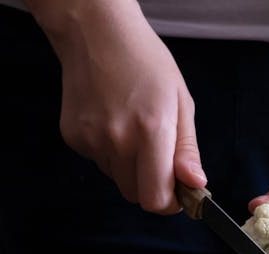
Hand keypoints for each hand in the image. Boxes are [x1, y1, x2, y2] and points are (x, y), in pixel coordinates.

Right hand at [28, 1, 205, 213]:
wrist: (96, 34)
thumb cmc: (146, 63)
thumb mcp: (181, 102)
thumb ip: (187, 149)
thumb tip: (196, 184)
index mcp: (150, 131)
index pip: (155, 198)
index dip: (170, 204)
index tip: (178, 194)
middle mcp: (117, 140)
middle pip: (135, 196)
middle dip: (150, 186)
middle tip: (158, 158)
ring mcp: (90, 140)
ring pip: (117, 179)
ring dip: (129, 167)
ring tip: (132, 129)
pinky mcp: (73, 138)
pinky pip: (98, 162)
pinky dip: (108, 152)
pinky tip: (112, 121)